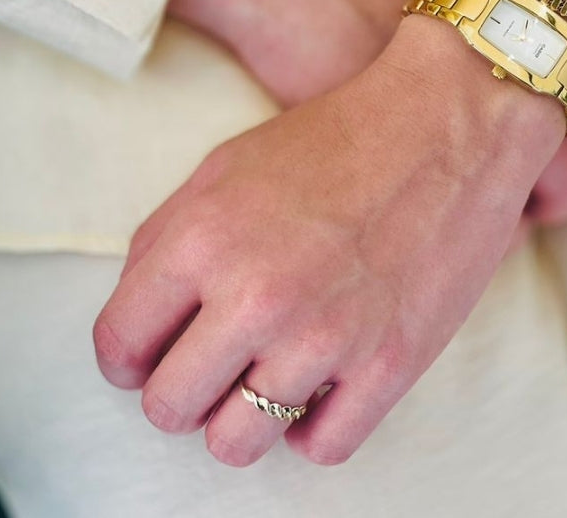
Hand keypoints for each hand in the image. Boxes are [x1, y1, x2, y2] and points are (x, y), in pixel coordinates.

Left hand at [93, 13, 564, 467]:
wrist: (448, 119)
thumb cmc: (338, 136)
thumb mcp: (226, 165)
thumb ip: (166, 239)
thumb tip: (137, 314)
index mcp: (204, 239)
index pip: (118, 347)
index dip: (129, 357)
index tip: (153, 353)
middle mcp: (256, 296)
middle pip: (169, 408)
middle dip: (182, 391)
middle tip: (213, 363)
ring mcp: (324, 338)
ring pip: (236, 444)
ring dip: (243, 416)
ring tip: (267, 371)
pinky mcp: (388, 366)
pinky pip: (320, 448)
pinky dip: (313, 426)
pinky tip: (320, 382)